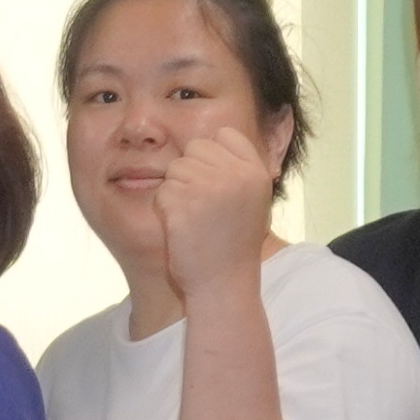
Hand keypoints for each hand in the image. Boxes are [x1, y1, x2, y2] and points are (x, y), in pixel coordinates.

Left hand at [149, 116, 276, 296]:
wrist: (223, 284)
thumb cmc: (233, 244)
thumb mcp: (251, 200)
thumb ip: (237, 169)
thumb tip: (214, 140)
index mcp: (257, 171)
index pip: (225, 135)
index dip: (212, 156)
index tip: (216, 186)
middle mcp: (236, 175)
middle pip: (195, 148)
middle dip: (192, 173)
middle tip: (203, 207)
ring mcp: (210, 187)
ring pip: (176, 168)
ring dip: (178, 191)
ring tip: (195, 219)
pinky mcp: (184, 202)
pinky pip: (162, 190)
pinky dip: (166, 208)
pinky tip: (182, 228)